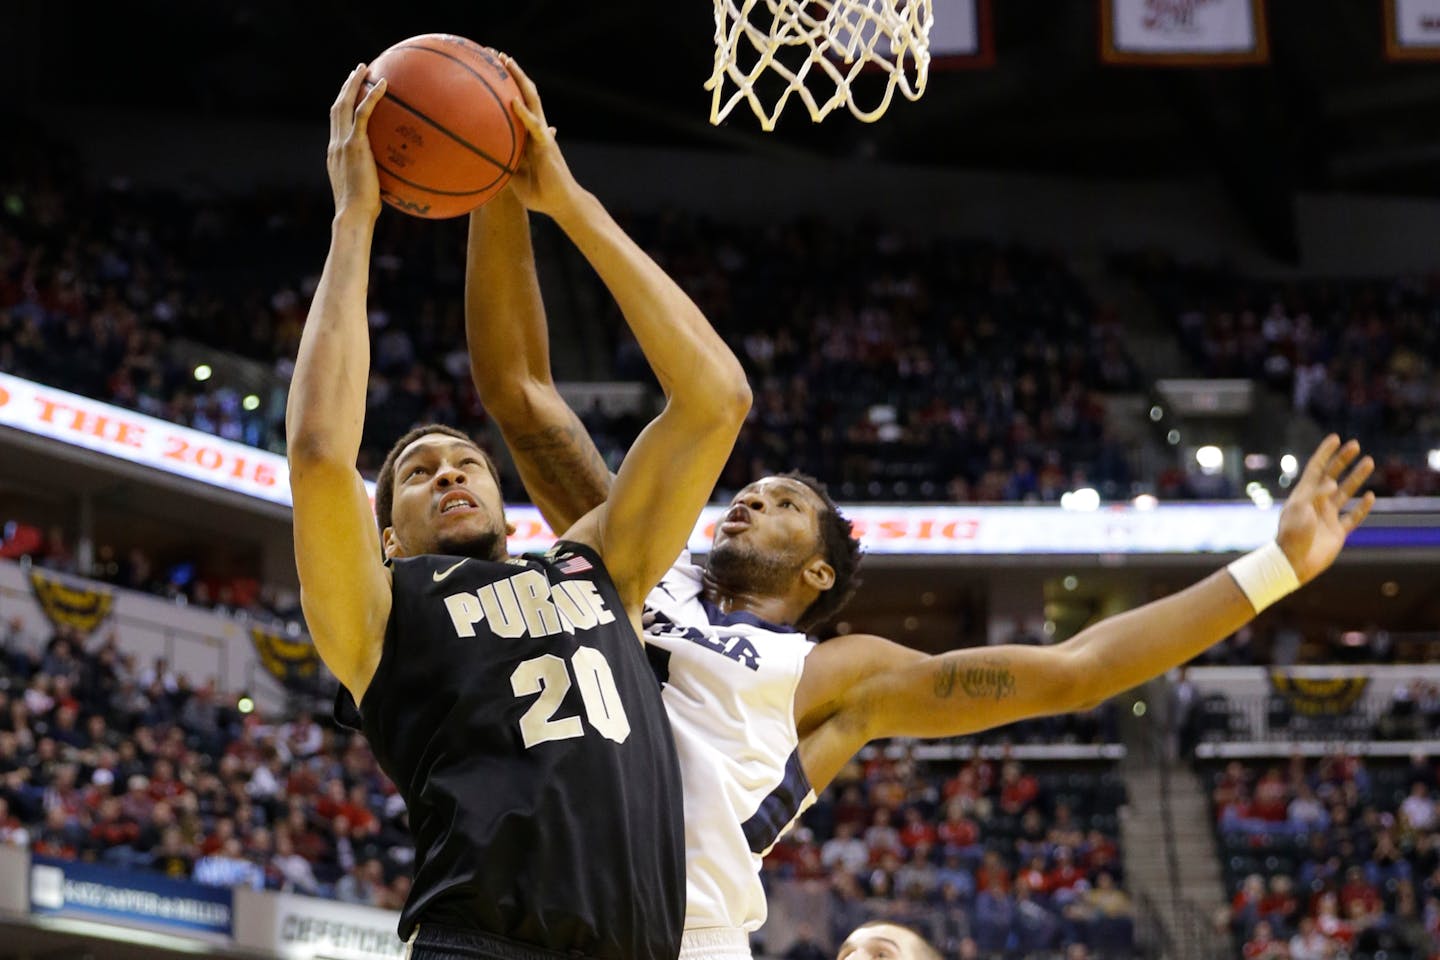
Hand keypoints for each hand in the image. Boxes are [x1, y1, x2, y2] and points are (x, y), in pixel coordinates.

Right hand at [326, 64, 386, 220]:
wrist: (353, 214)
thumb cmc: (363, 212)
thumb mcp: (368, 192)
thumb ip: (375, 180)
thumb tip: (396, 182)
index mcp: (336, 154)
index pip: (337, 124)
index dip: (342, 107)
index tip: (351, 95)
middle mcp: (335, 144)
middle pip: (337, 107)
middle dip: (345, 87)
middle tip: (356, 71)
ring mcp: (343, 142)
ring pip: (344, 104)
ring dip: (353, 83)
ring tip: (364, 68)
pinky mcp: (354, 144)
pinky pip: (363, 113)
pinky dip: (372, 96)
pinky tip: (383, 83)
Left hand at [501, 55, 582, 217]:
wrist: (561, 204)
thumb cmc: (541, 194)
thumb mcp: (514, 179)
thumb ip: (504, 165)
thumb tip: (485, 160)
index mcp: (529, 135)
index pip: (519, 103)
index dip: (509, 86)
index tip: (493, 70)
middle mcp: (537, 130)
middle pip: (526, 94)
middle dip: (513, 73)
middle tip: (497, 54)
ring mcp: (543, 136)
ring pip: (532, 101)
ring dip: (520, 80)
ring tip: (506, 61)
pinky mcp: (547, 146)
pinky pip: (534, 126)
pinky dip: (524, 114)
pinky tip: (514, 101)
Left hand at [1276, 435, 1375, 582]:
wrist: (1293, 564)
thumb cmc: (1292, 535)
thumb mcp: (1300, 510)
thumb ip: (1315, 495)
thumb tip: (1332, 482)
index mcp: (1303, 495)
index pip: (1315, 468)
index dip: (1325, 453)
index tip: (1335, 438)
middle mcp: (1316, 503)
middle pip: (1332, 475)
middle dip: (1343, 460)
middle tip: (1356, 445)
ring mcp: (1327, 517)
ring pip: (1345, 492)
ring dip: (1357, 477)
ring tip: (1369, 462)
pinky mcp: (1337, 533)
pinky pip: (1352, 517)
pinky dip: (1362, 507)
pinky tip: (1371, 496)